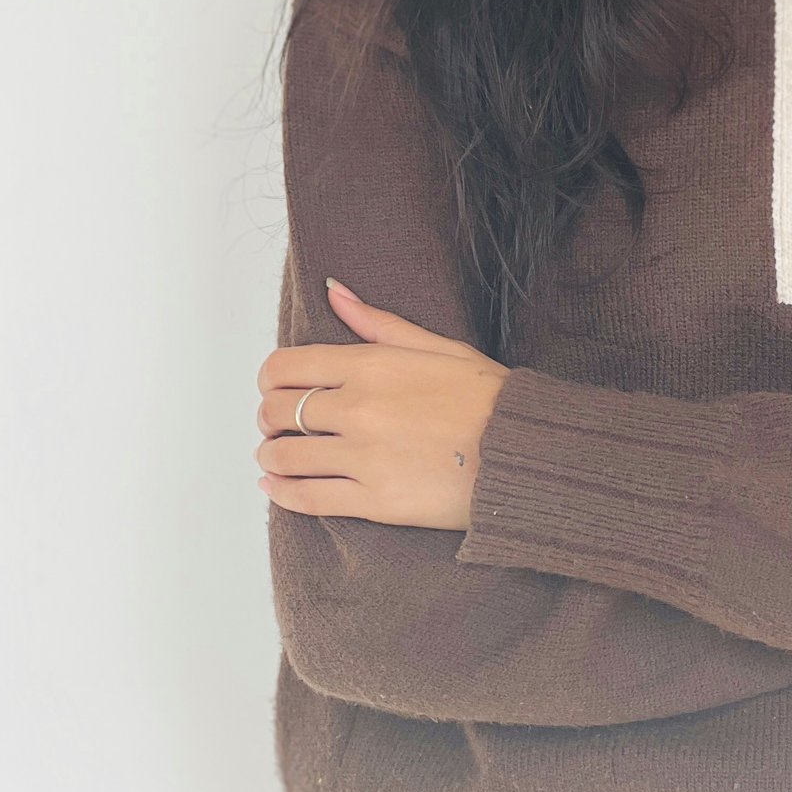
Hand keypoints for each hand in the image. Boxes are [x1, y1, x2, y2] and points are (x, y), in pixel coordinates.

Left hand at [255, 282, 509, 528]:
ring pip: (284, 457)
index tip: (274, 387)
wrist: (522, 453)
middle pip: (278, 412)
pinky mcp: (372, 500)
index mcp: (372, 365)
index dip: (270, 378)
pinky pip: (306, 498)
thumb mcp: (438, 347)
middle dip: (269, 418)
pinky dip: (280, 494)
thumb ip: (377, 323)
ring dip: (270, 456)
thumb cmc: (487, 398)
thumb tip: (335, 291)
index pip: (287, 367)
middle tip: (276, 424)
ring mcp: (362, 456)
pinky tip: (276, 488)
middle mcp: (358, 408)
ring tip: (275, 457)